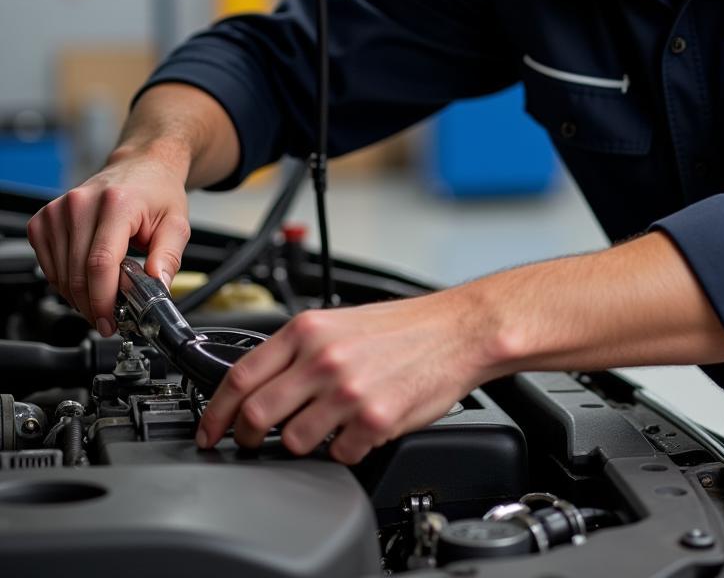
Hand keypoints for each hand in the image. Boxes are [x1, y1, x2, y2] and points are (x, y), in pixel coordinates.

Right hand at [26, 150, 190, 335]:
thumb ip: (169, 257)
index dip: (103, 298)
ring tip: (103, 298)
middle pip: (77, 273)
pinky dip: (65, 281)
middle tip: (110, 318)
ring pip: (60, 274)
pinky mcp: (44, 218)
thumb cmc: (158, 193)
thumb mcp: (177, 223)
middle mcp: (81, 203)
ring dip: (79, 296)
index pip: (100, 262)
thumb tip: (158, 286)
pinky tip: (86, 279)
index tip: (111, 320)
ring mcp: (59, 210)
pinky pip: (48, 265)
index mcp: (117, 203)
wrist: (141, 167)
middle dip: (93, 305)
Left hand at [196, 290, 492, 463]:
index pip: (239, 376)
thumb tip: (261, 383)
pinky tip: (357, 432)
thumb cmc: (405, 327)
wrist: (458, 330)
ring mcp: (347, 391)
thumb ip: (299, 349)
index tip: (211, 431)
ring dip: (301, 445)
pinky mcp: (374, 420)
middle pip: (256, 415)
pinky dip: (344, 451)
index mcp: (308, 331)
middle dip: (247, 439)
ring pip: (294, 441)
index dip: (216, 412)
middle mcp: (322, 359)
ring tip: (322, 431)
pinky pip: (339, 455)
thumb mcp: (340, 322)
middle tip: (252, 444)